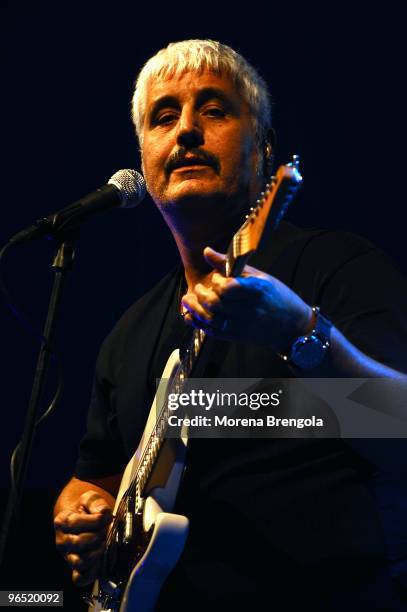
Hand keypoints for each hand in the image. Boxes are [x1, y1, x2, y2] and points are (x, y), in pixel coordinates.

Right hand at [54, 491, 112, 585]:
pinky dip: (92, 572)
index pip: (75, 523)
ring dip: (97, 552)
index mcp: (62, 521)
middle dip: (97, 535)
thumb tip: (103, 513)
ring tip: (102, 542)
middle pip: (78, 543)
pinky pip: (80, 578)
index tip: (106, 516)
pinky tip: (99, 560)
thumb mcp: (91, 498)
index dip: (95, 520)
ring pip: (80, 562)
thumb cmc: (87, 509)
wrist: (85, 518)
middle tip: (105, 529)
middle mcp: (61, 541)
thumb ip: (97, 503)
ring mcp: (68, 556)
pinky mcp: (76, 569)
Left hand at [181, 247, 312, 351]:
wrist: (292, 326)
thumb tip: (206, 251)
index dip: (217, 282)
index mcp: (258, 290)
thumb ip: (231, 265)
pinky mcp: (237, 337)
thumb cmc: (276, 296)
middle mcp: (250, 309)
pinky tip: (192, 314)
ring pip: (211, 319)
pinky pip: (212, 331)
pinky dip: (198, 322)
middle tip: (198, 288)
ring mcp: (242, 325)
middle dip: (201, 295)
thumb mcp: (259, 276)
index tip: (216, 278)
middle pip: (216, 304)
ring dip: (194, 309)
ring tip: (188, 299)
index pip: (229, 288)